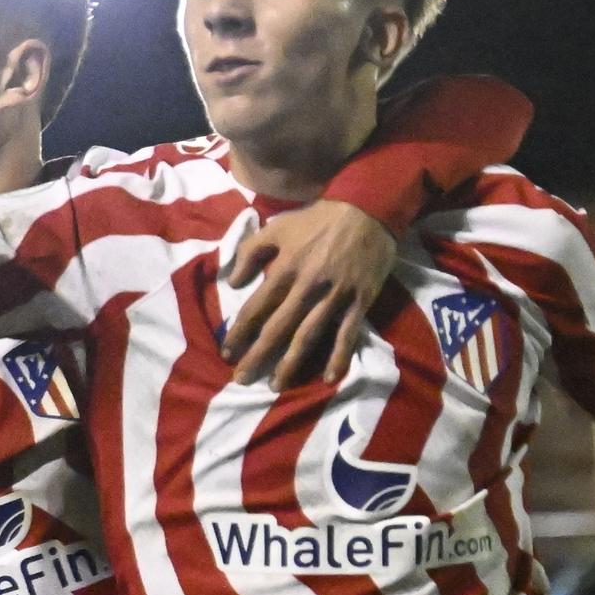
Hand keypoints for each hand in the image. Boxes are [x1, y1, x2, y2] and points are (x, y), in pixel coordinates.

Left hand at [220, 201, 395, 388]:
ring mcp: (335, 296)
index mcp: (285, 269)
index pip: (256, 307)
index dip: (240, 331)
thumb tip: (232, 282)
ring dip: (291, 363)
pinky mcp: (360, 301)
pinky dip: (338, 356)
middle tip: (241, 379)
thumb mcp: (277, 227)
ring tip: (275, 385)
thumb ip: (250, 252)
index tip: (227, 352)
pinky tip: (328, 377)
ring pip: (308, 335)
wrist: (367, 209)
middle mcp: (307, 287)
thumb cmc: (317, 219)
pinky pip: (348, 333)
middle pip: (278, 328)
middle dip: (258, 355)